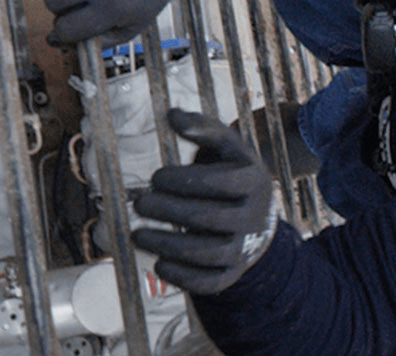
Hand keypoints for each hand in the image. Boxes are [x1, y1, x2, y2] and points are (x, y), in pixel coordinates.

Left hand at [132, 109, 277, 294]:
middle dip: (166, 211)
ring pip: (206, 253)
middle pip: (207, 218)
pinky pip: (209, 282)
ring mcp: (246, 248)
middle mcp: (254, 217)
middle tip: (140, 203)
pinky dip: (181, 276)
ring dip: (166, 245)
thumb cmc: (232, 175)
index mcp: (255, 181)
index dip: (182, 180)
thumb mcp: (227, 148)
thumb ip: (204, 128)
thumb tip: (172, 115)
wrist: (258, 217)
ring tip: (137, 235)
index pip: (218, 183)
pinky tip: (159, 262)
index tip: (156, 177)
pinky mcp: (233, 272)